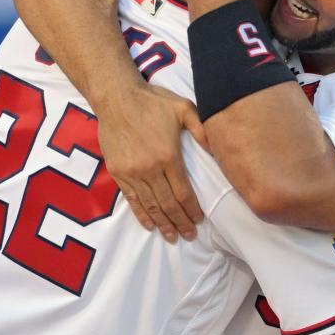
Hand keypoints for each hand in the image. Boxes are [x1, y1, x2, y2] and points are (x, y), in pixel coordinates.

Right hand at [96, 85, 208, 241]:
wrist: (117, 98)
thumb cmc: (152, 101)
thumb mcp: (184, 108)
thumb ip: (202, 129)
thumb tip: (217, 149)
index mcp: (168, 156)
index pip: (183, 192)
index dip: (192, 210)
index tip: (199, 220)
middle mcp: (150, 169)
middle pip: (168, 204)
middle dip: (181, 222)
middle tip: (190, 235)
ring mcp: (132, 172)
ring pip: (150, 205)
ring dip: (162, 223)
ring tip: (172, 236)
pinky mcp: (118, 172)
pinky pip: (132, 199)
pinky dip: (141, 214)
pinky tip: (149, 225)